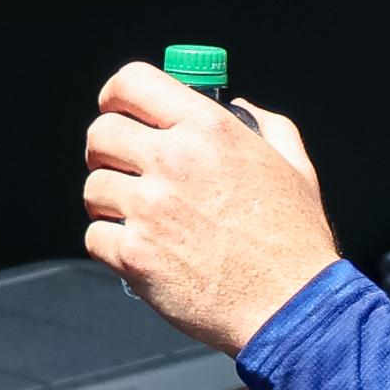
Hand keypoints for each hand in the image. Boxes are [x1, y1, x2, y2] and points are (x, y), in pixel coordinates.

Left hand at [85, 59, 342, 350]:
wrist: (290, 307)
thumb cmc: (296, 241)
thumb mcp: (294, 165)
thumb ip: (266, 125)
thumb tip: (239, 106)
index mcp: (210, 129)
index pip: (131, 83)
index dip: (116, 96)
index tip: (117, 110)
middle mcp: (174, 161)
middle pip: (101, 133)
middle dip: (108, 151)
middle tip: (126, 169)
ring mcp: (150, 209)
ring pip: (93, 188)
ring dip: (110, 202)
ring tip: (143, 219)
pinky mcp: (134, 255)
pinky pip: (95, 236)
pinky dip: (113, 245)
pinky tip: (145, 250)